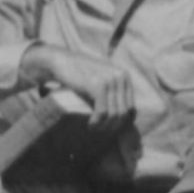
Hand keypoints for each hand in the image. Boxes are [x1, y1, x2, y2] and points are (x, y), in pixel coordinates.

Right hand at [21, 45, 137, 124]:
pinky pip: (102, 112)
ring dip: (104, 127)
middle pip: (124, 112)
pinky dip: (97, 122)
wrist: (62, 61)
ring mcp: (110, 80)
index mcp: (125, 76)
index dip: (123, 123)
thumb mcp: (103, 81)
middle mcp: (121, 77)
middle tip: (101, 131)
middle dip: (113, 127)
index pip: (131, 108)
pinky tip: (91, 125)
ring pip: (114, 114)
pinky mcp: (98, 85)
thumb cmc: (81, 75)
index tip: (111, 129)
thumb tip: (125, 120)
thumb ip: (115, 93)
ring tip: (95, 129)